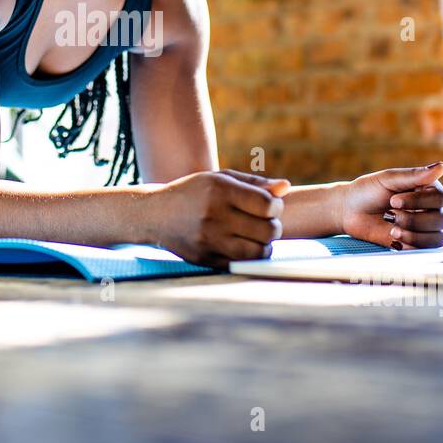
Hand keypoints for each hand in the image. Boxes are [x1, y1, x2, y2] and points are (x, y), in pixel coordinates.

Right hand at [151, 169, 290, 267]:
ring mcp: (208, 240)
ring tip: (257, 237)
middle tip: (265, 223)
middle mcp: (214, 215)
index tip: (269, 206)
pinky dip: (247, 257)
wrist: (155, 214)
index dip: (276, 207)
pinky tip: (242, 246)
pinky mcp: (205, 258)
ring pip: (257, 252)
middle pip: (268, 231)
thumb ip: (255, 184)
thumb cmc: (196, 193)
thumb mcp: (222, 179)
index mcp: (220, 190)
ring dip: (264, 246)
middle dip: (273, 227)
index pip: (267, 205)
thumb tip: (286, 187)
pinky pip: (240, 264)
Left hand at [338, 161, 442, 249]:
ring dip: (414, 235)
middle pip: (440, 219)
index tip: (393, 200)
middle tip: (389, 214)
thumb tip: (441, 167)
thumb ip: (414, 175)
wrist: (348, 212)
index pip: (438, 198)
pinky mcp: (415, 242)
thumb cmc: (367, 191)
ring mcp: (423, 227)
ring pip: (437, 237)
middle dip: (413, 220)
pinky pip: (427, 250)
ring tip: (392, 230)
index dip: (418, 201)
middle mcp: (429, 208)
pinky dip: (412, 245)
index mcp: (426, 188)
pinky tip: (394, 239)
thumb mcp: (388, 179)